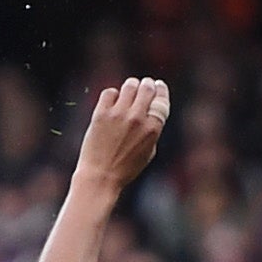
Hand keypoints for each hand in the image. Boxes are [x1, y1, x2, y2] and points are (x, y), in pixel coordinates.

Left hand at [72, 76, 169, 196]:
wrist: (101, 176)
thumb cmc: (126, 168)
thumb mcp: (149, 151)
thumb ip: (152, 129)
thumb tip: (151, 110)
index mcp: (152, 128)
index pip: (161, 99)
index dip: (161, 89)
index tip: (159, 85)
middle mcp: (137, 118)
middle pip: (147, 87)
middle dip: (147, 84)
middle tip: (144, 85)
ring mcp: (118, 114)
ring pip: (129, 86)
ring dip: (131, 86)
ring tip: (129, 91)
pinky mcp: (101, 114)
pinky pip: (109, 92)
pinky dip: (113, 95)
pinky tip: (113, 102)